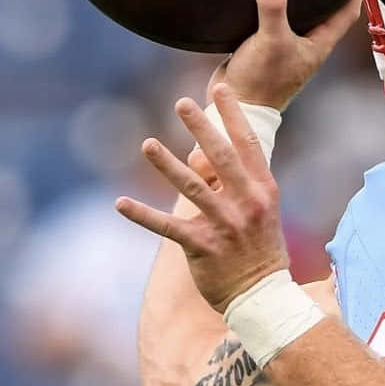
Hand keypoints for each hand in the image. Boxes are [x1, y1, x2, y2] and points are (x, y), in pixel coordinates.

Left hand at [116, 84, 289, 312]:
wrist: (264, 296)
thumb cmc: (262, 251)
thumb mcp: (263, 212)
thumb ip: (242, 184)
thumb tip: (212, 157)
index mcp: (263, 191)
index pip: (249, 145)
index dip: (234, 115)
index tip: (221, 89)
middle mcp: (246, 204)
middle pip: (221, 157)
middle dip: (201, 127)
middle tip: (182, 103)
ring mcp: (225, 225)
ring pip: (191, 187)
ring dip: (167, 164)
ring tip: (147, 144)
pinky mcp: (202, 246)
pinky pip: (168, 227)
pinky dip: (142, 215)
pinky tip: (120, 203)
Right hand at [207, 0, 361, 110]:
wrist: (237, 106)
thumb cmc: (261, 84)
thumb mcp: (271, 41)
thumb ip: (273, 8)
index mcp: (318, 44)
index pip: (347, 12)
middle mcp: (307, 44)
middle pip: (325, 10)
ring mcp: (287, 45)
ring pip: (300, 15)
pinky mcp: (266, 45)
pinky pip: (275, 19)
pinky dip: (274, 5)